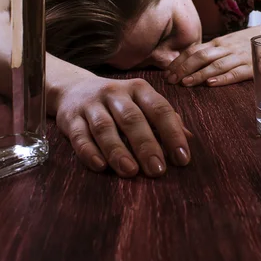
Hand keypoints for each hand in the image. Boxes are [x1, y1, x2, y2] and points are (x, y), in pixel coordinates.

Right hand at [54, 72, 191, 177]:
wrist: (73, 89)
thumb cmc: (117, 102)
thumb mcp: (141, 103)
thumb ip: (163, 119)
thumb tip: (189, 139)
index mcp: (138, 89)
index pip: (159, 109)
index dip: (172, 134)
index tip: (182, 159)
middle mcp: (114, 93)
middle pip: (132, 118)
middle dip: (146, 145)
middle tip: (158, 170)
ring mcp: (91, 105)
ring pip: (104, 127)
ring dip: (118, 150)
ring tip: (131, 171)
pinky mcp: (70, 119)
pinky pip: (79, 136)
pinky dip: (89, 152)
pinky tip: (100, 166)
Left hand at [166, 28, 255, 86]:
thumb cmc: (248, 41)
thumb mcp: (228, 43)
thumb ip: (212, 51)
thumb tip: (190, 62)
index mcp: (218, 42)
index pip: (193, 50)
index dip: (179, 61)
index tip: (166, 73)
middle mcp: (225, 48)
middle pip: (200, 56)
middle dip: (184, 68)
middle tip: (170, 80)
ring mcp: (239, 57)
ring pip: (215, 65)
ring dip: (199, 74)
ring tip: (186, 83)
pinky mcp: (252, 66)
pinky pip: (236, 73)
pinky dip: (223, 78)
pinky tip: (212, 84)